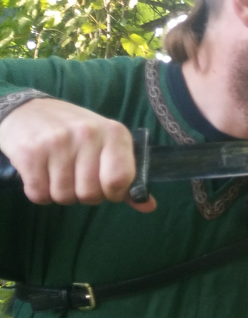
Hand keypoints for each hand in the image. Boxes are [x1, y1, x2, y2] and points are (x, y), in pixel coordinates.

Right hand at [0, 98, 154, 211]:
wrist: (28, 111)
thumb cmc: (75, 134)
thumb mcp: (107, 145)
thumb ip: (127, 177)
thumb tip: (149, 206)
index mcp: (114, 133)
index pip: (120, 180)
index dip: (113, 193)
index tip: (106, 187)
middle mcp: (87, 134)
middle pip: (90, 194)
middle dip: (84, 195)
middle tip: (77, 178)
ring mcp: (57, 142)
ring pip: (64, 197)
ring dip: (61, 194)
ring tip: (59, 173)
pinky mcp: (30, 152)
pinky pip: (39, 194)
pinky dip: (40, 193)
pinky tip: (42, 174)